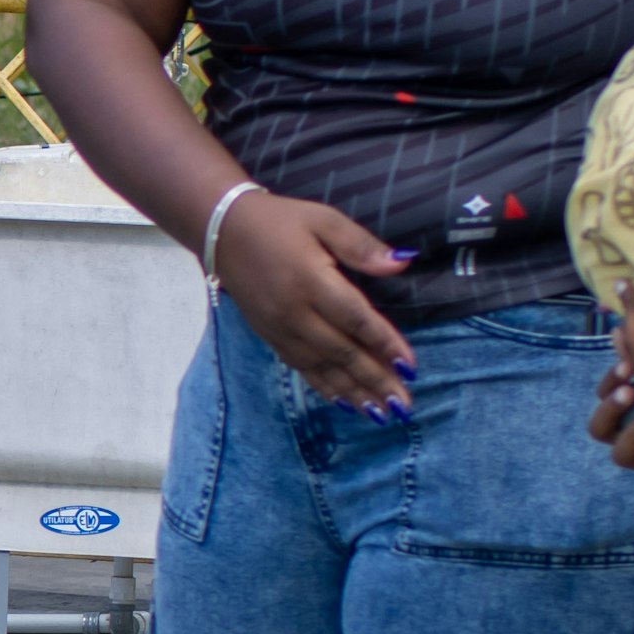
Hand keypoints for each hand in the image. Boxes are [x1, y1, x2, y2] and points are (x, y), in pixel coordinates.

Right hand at [215, 194, 413, 411]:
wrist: (223, 231)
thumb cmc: (280, 221)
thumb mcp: (324, 220)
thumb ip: (361, 245)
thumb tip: (401, 263)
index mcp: (312, 281)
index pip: (356, 320)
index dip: (385, 344)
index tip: (410, 367)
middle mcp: (295, 312)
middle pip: (342, 352)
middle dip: (375, 379)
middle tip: (403, 405)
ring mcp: (279, 328)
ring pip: (322, 367)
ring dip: (353, 392)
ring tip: (380, 413)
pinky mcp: (269, 336)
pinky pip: (300, 367)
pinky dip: (324, 387)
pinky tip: (344, 401)